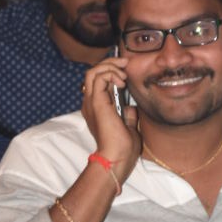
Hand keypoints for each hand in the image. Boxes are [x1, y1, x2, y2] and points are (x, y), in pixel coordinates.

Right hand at [80, 57, 140, 185]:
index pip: (98, 82)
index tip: (126, 71)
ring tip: (124, 73)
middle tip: (125, 62)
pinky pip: (97, 77)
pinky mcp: (96, 102)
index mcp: (97, 109)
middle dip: (110, 63)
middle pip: (93, 73)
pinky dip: (110, 73)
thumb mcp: (129, 128)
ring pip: (93, 71)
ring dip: (110, 66)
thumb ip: (128, 116)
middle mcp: (90, 104)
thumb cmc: (123, 149)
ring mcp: (91, 102)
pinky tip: (122, 81)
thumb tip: (131, 107)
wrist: (117, 158)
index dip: (111, 72)